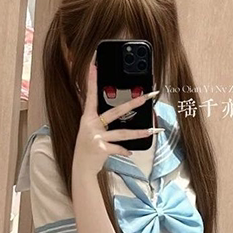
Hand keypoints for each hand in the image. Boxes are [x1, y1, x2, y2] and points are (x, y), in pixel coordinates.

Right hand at [73, 57, 159, 175]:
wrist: (81, 166)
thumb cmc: (87, 146)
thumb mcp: (89, 130)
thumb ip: (100, 120)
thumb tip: (117, 112)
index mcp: (88, 117)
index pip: (90, 95)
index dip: (91, 80)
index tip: (94, 65)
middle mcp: (91, 125)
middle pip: (115, 112)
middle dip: (132, 104)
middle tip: (146, 97)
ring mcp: (96, 137)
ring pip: (122, 133)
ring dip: (138, 132)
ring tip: (151, 130)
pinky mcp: (101, 148)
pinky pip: (118, 148)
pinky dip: (125, 151)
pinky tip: (130, 152)